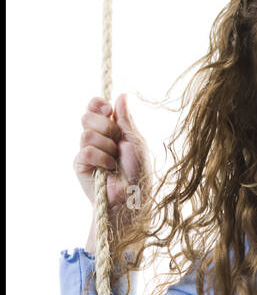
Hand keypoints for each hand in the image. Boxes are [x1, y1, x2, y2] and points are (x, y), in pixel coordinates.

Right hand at [74, 93, 150, 216]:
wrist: (132, 198)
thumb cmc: (138, 173)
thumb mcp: (136, 142)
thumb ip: (126, 120)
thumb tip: (122, 95)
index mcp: (110, 129)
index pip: (94, 107)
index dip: (97, 104)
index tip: (107, 109)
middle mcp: (97, 138)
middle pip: (87, 116)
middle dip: (106, 127)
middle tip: (118, 142)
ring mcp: (87, 151)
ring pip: (86, 133)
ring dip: (106, 146)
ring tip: (115, 161)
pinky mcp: (80, 165)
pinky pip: (85, 151)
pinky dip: (100, 158)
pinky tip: (108, 169)